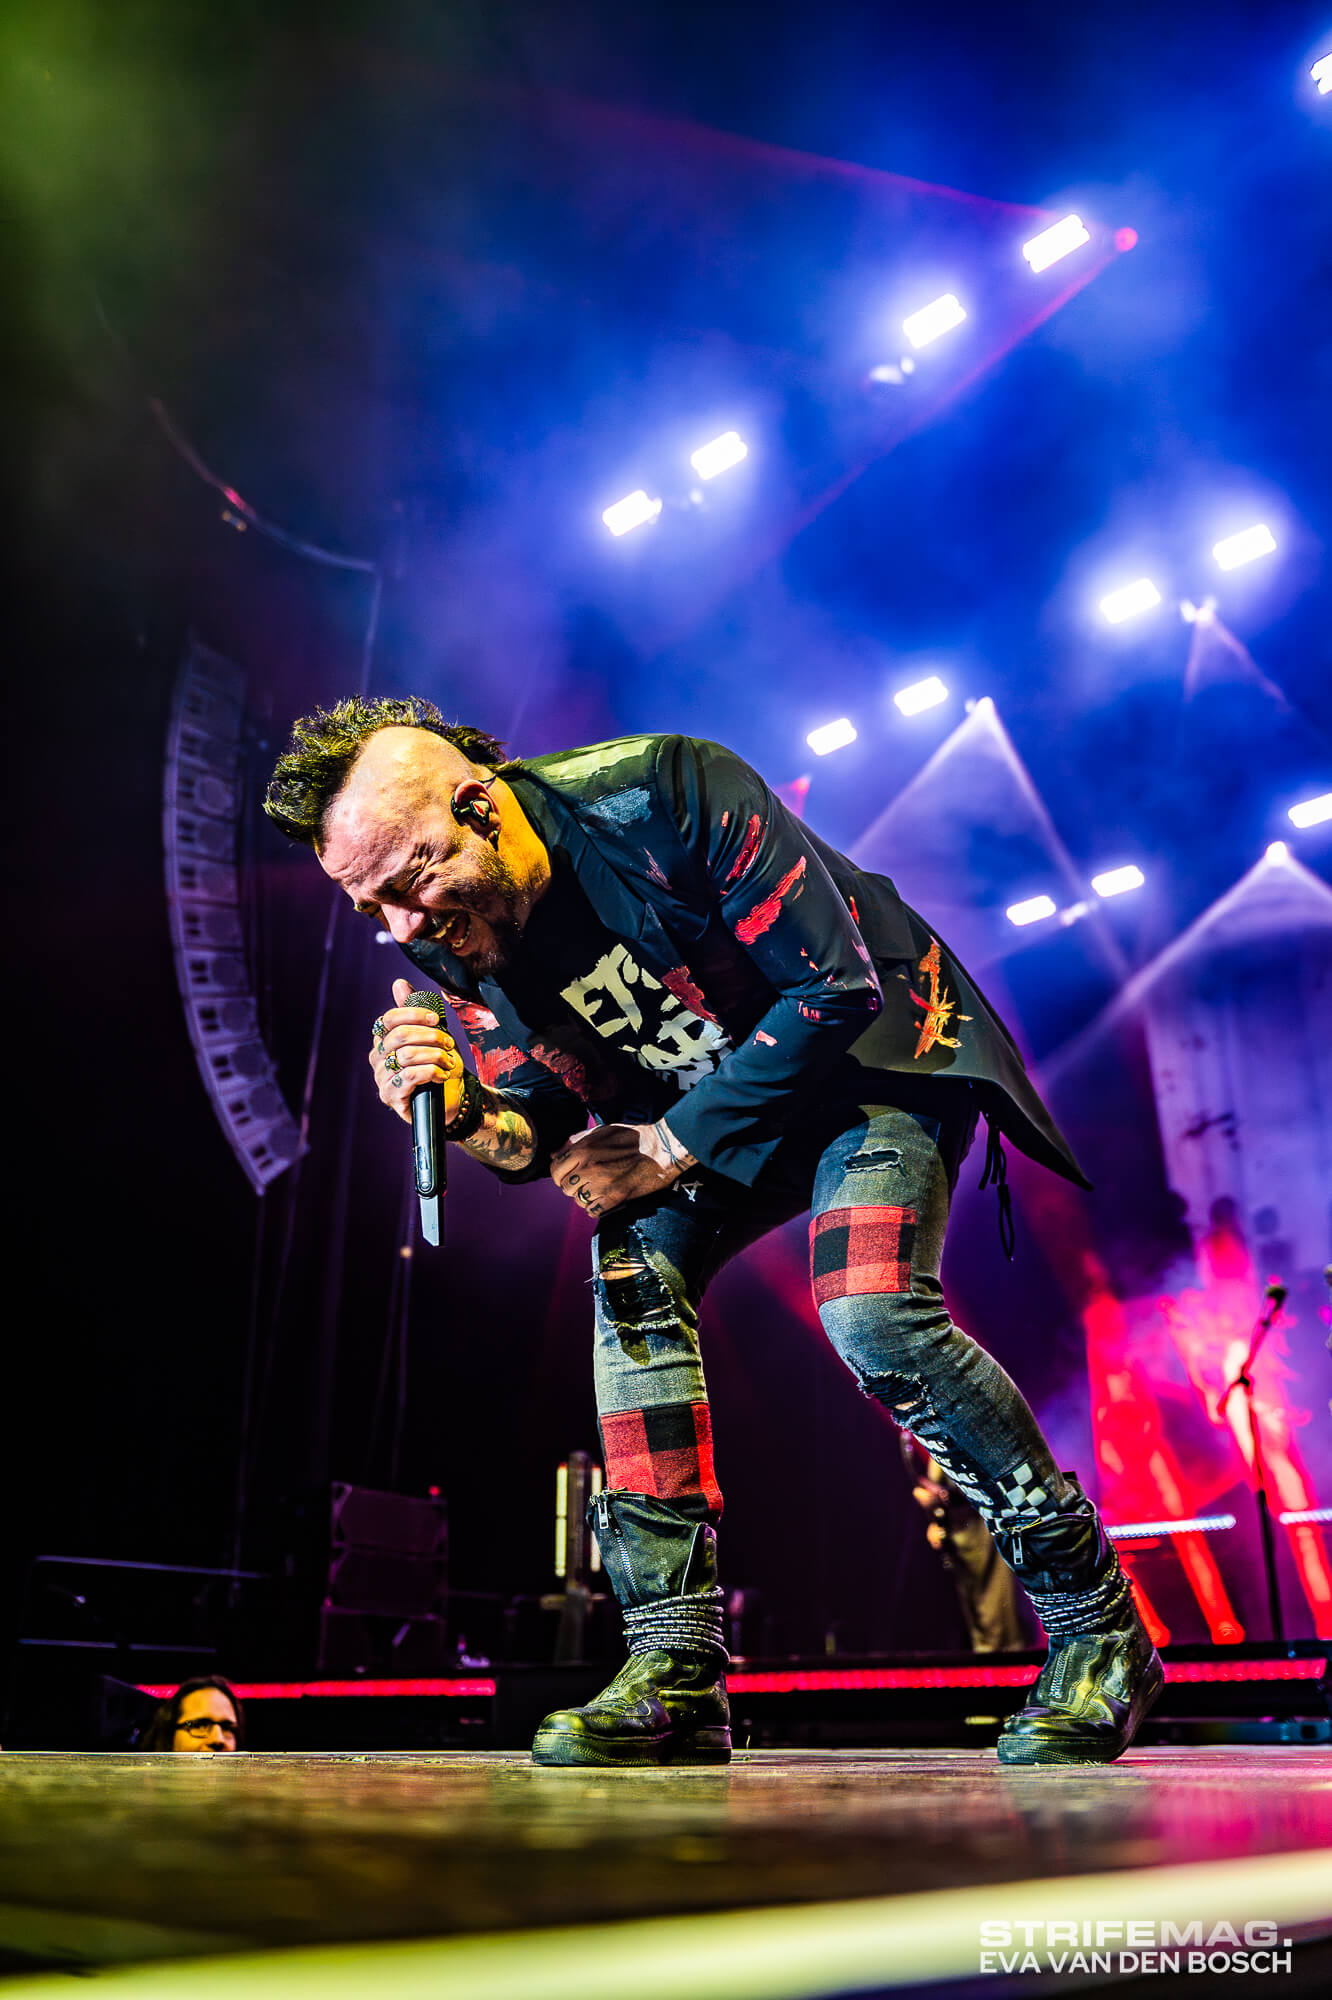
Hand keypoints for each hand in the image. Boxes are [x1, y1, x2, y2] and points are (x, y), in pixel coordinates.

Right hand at [369, 978, 465, 1125]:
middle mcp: (377, 1058)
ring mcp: (381, 1079)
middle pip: (399, 1036)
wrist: (451, 1099)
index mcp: (383, 1040)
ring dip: (435, 1056)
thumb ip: (416, 1012)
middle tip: (448, 1043)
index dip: (414, 1015)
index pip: (389, 1019)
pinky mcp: (391, 1097)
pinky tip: (442, 1076)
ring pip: (407, 1056)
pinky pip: (409, 1076)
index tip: (436, 1020)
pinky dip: (431, 1072)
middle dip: (430, 1036)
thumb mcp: (432, 1035)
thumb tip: (399, 984)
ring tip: (448, 1062)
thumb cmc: (438, 1065)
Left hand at [550, 1121, 693, 1217]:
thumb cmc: (632, 1137)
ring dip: (586, 1197)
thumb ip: (575, 1142)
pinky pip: (593, 1211)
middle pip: (565, 1188)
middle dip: (574, 1186)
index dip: (560, 1174)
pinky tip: (606, 1198)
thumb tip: (554, 1154)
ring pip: (578, 1201)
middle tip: (588, 1181)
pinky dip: (597, 1207)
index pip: (555, 1170)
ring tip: (600, 1188)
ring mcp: (601, 1184)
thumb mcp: (601, 1131)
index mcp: (583, 1150)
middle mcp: (588, 1168)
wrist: (661, 1148)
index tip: (569, 1175)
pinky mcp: (615, 1198)